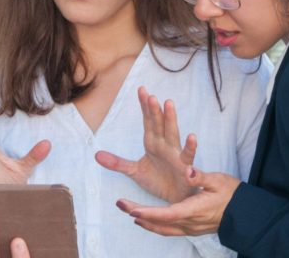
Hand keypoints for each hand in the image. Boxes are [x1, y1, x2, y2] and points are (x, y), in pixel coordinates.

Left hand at [95, 86, 198, 202]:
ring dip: (170, 119)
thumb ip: (117, 163)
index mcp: (152, 143)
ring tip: (168, 103)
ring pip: (172, 134)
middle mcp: (164, 145)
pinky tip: (192, 136)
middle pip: (158, 124)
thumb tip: (96, 155)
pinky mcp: (185, 167)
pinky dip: (190, 147)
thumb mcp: (134, 171)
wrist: (175, 199)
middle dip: (154, 109)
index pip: (147, 121)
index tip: (141, 89)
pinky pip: (188, 156)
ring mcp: (175, 154)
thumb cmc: (158, 181)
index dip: (144, 106)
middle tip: (150, 95)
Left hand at [115, 167, 240, 236]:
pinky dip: (156, 225)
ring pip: (163, 229)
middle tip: (121, 204)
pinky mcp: (192, 229)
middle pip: (159, 223)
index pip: (167, 214)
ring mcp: (191, 228)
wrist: (246, 213)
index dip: (148, 213)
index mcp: (194, 210)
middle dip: (139, 214)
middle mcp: (190, 223)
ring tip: (130, 212)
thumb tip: (187, 171)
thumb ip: (200, 176)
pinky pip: (169, 230)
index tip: (131, 210)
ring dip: (145, 221)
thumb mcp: (218, 180)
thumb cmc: (232, 194)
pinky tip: (148, 221)